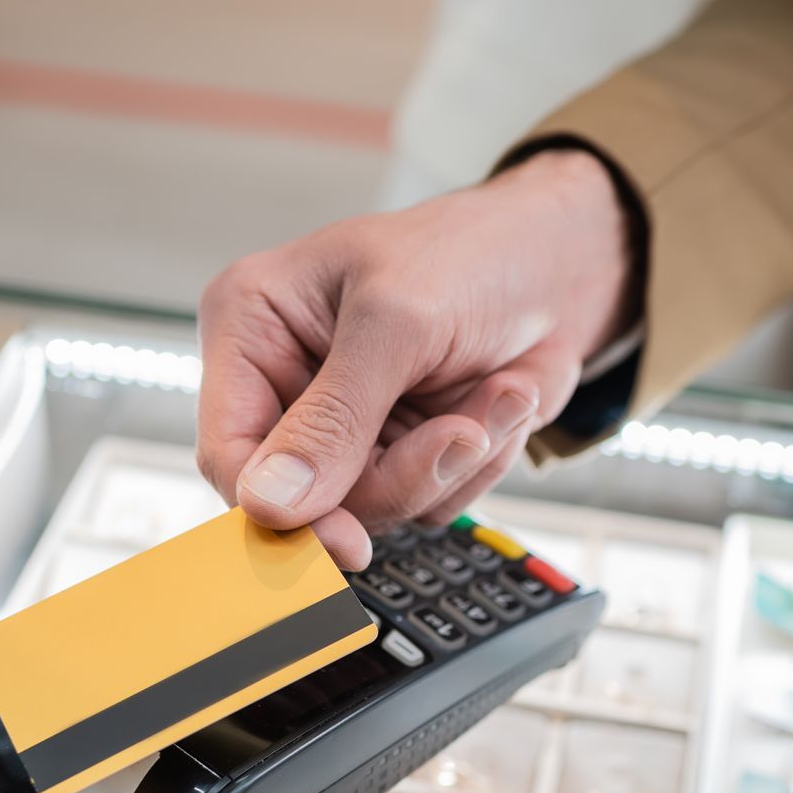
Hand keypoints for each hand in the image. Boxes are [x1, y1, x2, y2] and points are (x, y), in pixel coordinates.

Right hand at [196, 148, 633, 568]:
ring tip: (494, 393)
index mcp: (253, 325)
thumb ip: (333, 418)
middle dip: (398, 474)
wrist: (563, 262)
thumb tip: (271, 503)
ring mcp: (349, 425)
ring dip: (451, 462)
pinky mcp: (402, 450)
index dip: (278, 508)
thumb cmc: (474, 252)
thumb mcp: (398, 321)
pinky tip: (498, 398)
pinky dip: (478, 462)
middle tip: (459, 434)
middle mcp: (290, 381)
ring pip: (375, 510)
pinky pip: (428, 503)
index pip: (229, 449)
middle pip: (307, 499)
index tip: (343, 541)